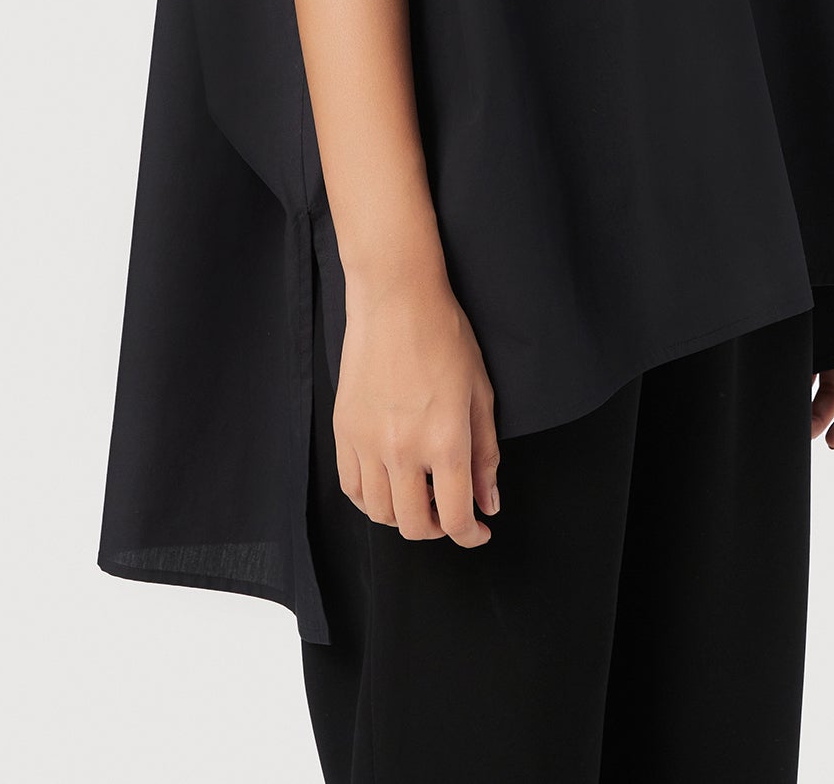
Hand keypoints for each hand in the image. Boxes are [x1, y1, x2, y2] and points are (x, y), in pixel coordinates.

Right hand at [332, 263, 500, 544]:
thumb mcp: (481, 394)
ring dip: (403, 517)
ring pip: (379, 512)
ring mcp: (368, 442)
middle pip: (413, 525)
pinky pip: (351, 487)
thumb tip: (488, 503)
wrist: (396, 299)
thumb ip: (486, 456)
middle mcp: (403, 449)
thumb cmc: (445, 337)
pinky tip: (388, 485)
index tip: (478, 530)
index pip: (455, 517)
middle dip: (437, 529)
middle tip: (449, 511)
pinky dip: (370, 500)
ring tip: (420, 496)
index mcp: (446, 441)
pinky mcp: (344, 430)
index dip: (471, 534)